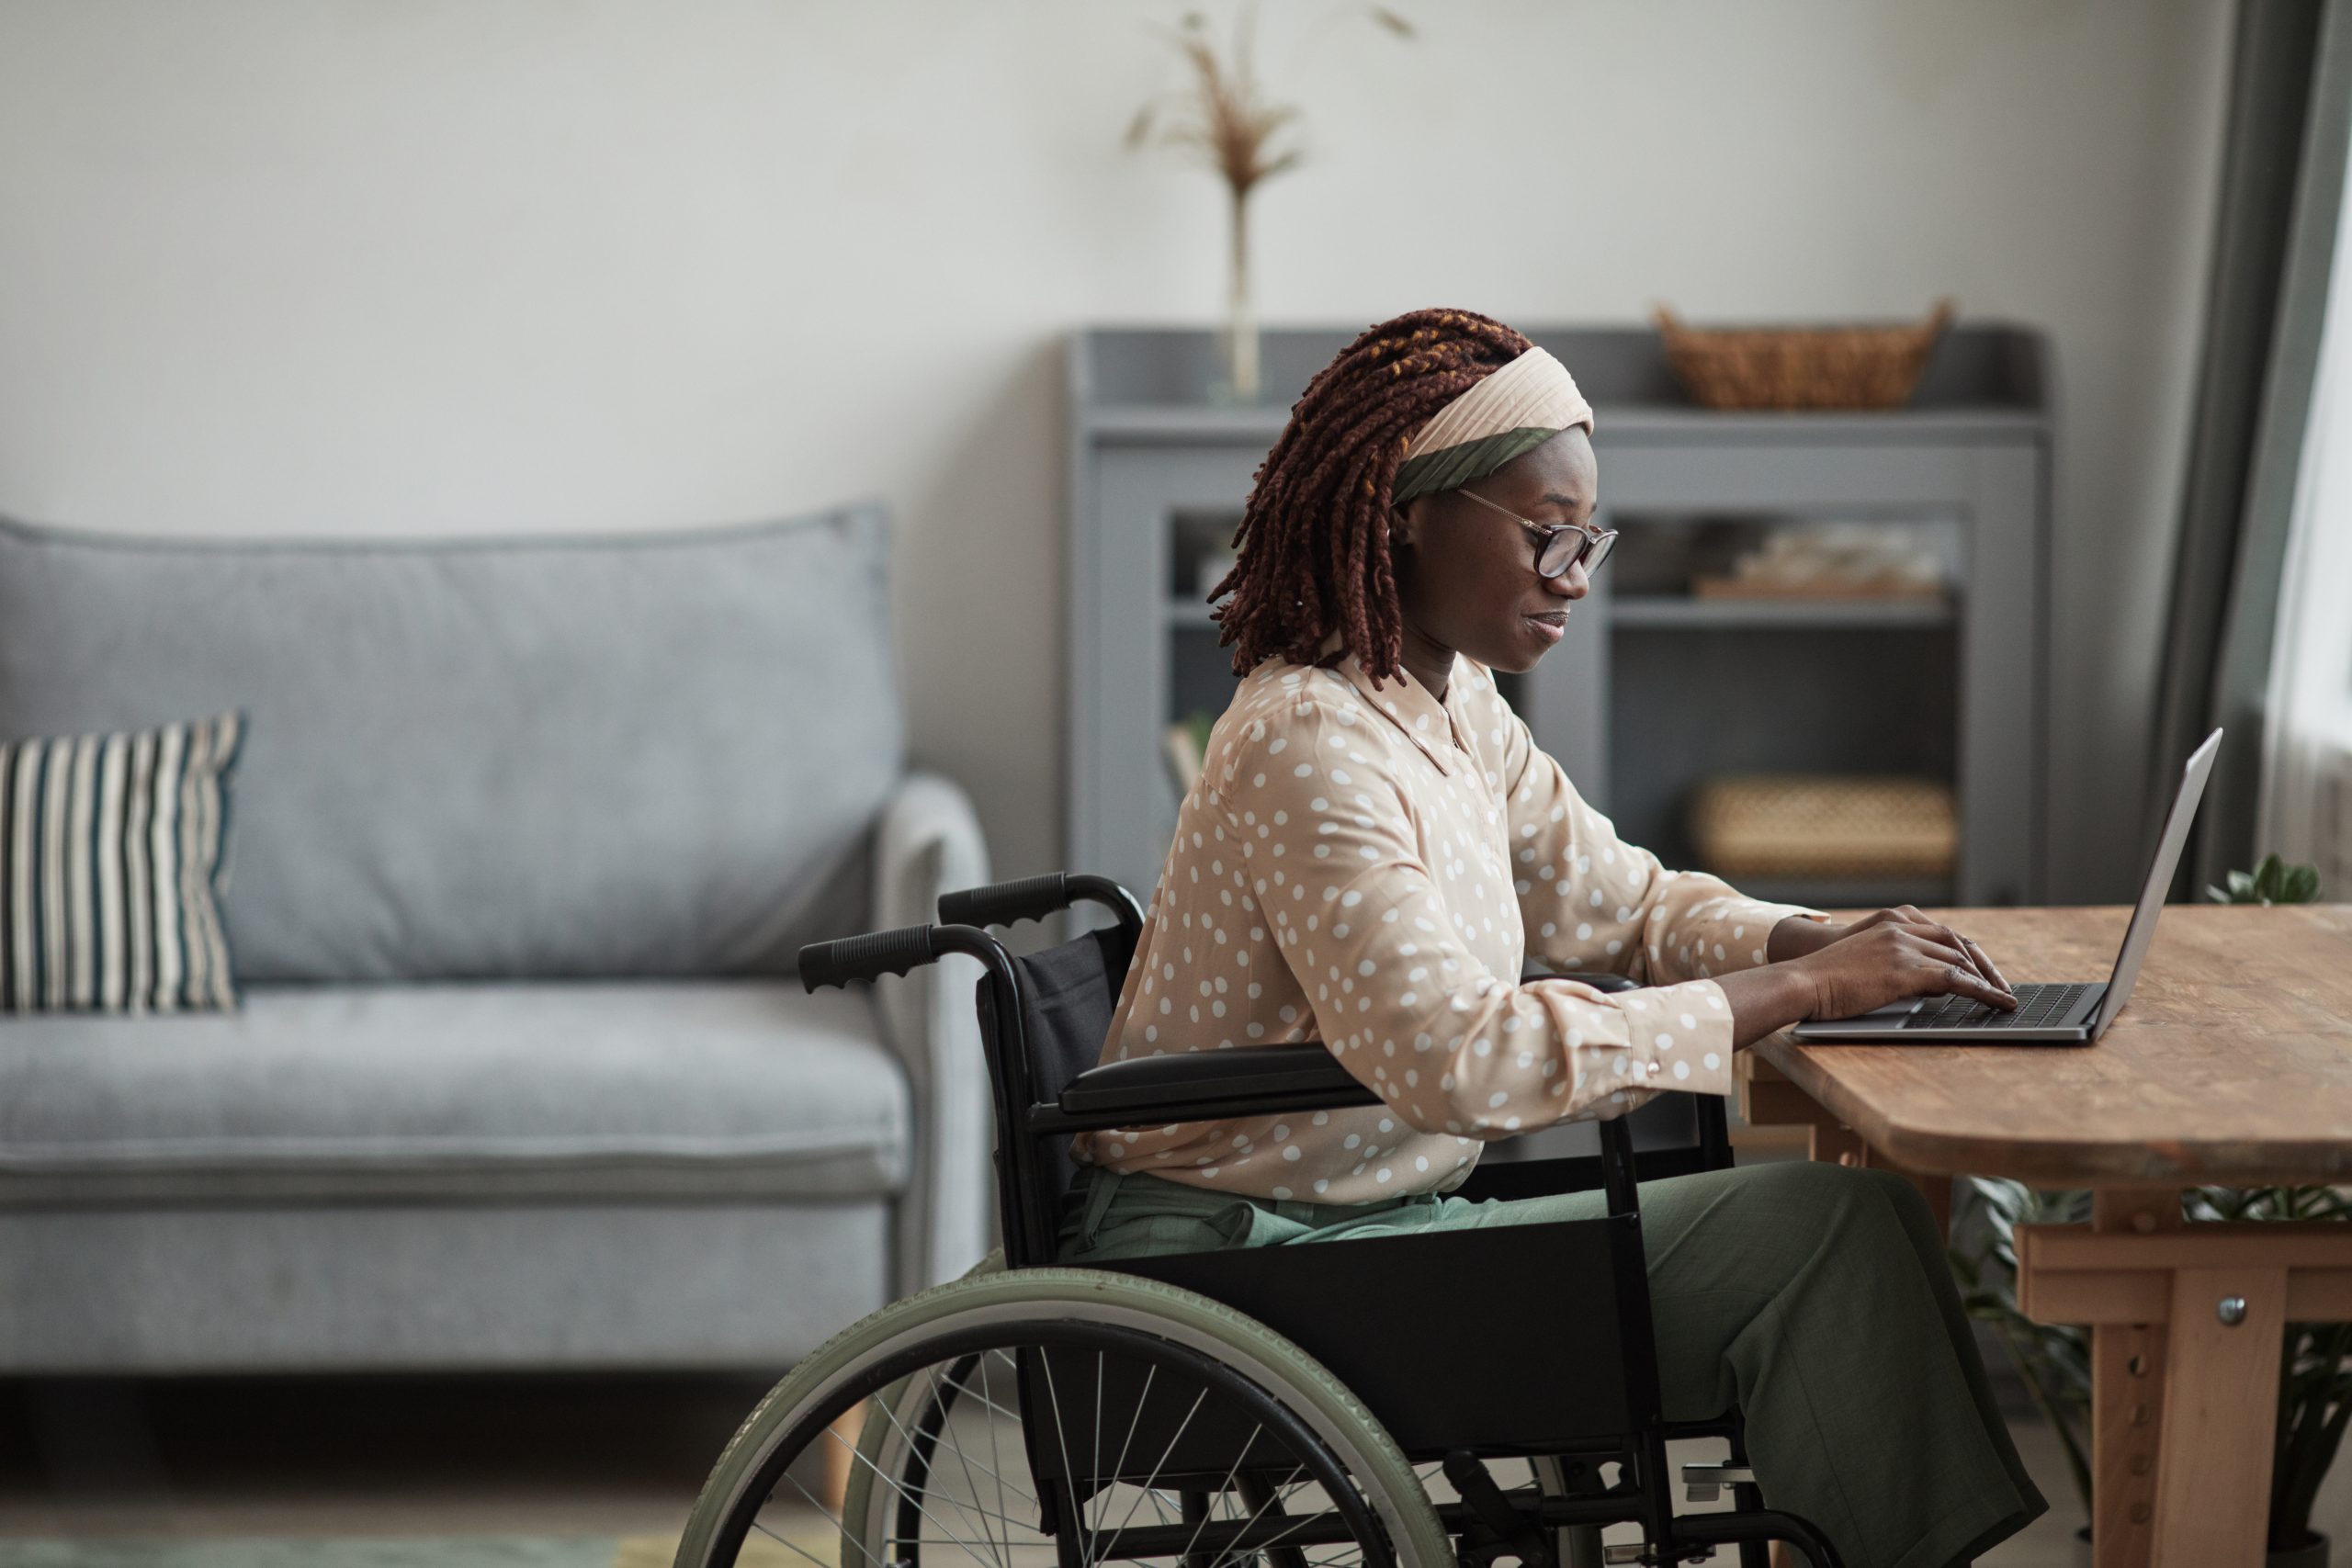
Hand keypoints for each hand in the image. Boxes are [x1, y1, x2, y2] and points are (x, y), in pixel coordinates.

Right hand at [1836, 906, 2012, 996]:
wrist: (1801, 982)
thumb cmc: (1825, 982)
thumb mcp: (1865, 965)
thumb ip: (1897, 966)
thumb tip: (1933, 985)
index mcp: (1890, 925)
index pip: (1942, 934)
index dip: (1968, 953)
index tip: (1982, 971)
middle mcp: (1900, 930)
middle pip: (1958, 944)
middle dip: (1984, 967)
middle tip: (2001, 987)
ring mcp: (1902, 948)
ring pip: (1959, 960)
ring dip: (1987, 981)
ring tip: (2004, 999)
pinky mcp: (1904, 970)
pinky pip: (1955, 979)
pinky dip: (1981, 991)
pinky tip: (1996, 1002)